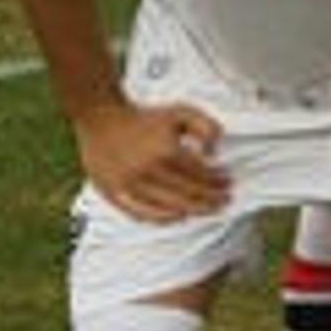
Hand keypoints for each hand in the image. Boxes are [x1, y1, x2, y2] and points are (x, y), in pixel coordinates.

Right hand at [76, 98, 230, 221]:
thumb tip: (214, 152)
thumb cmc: (145, 117)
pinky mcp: (113, 192)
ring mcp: (129, 184)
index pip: (200, 175)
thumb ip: (206, 127)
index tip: (228, 182)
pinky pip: (139, 213)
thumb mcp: (181, 112)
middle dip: (211, 199)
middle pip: (187, 194)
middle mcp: (147, 171)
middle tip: (225, 200)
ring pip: (167, 207)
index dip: (217, 181)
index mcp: (166, 151)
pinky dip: (161, 219)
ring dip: (192, 210)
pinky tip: (178, 217)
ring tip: (208, 209)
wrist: (102, 118)